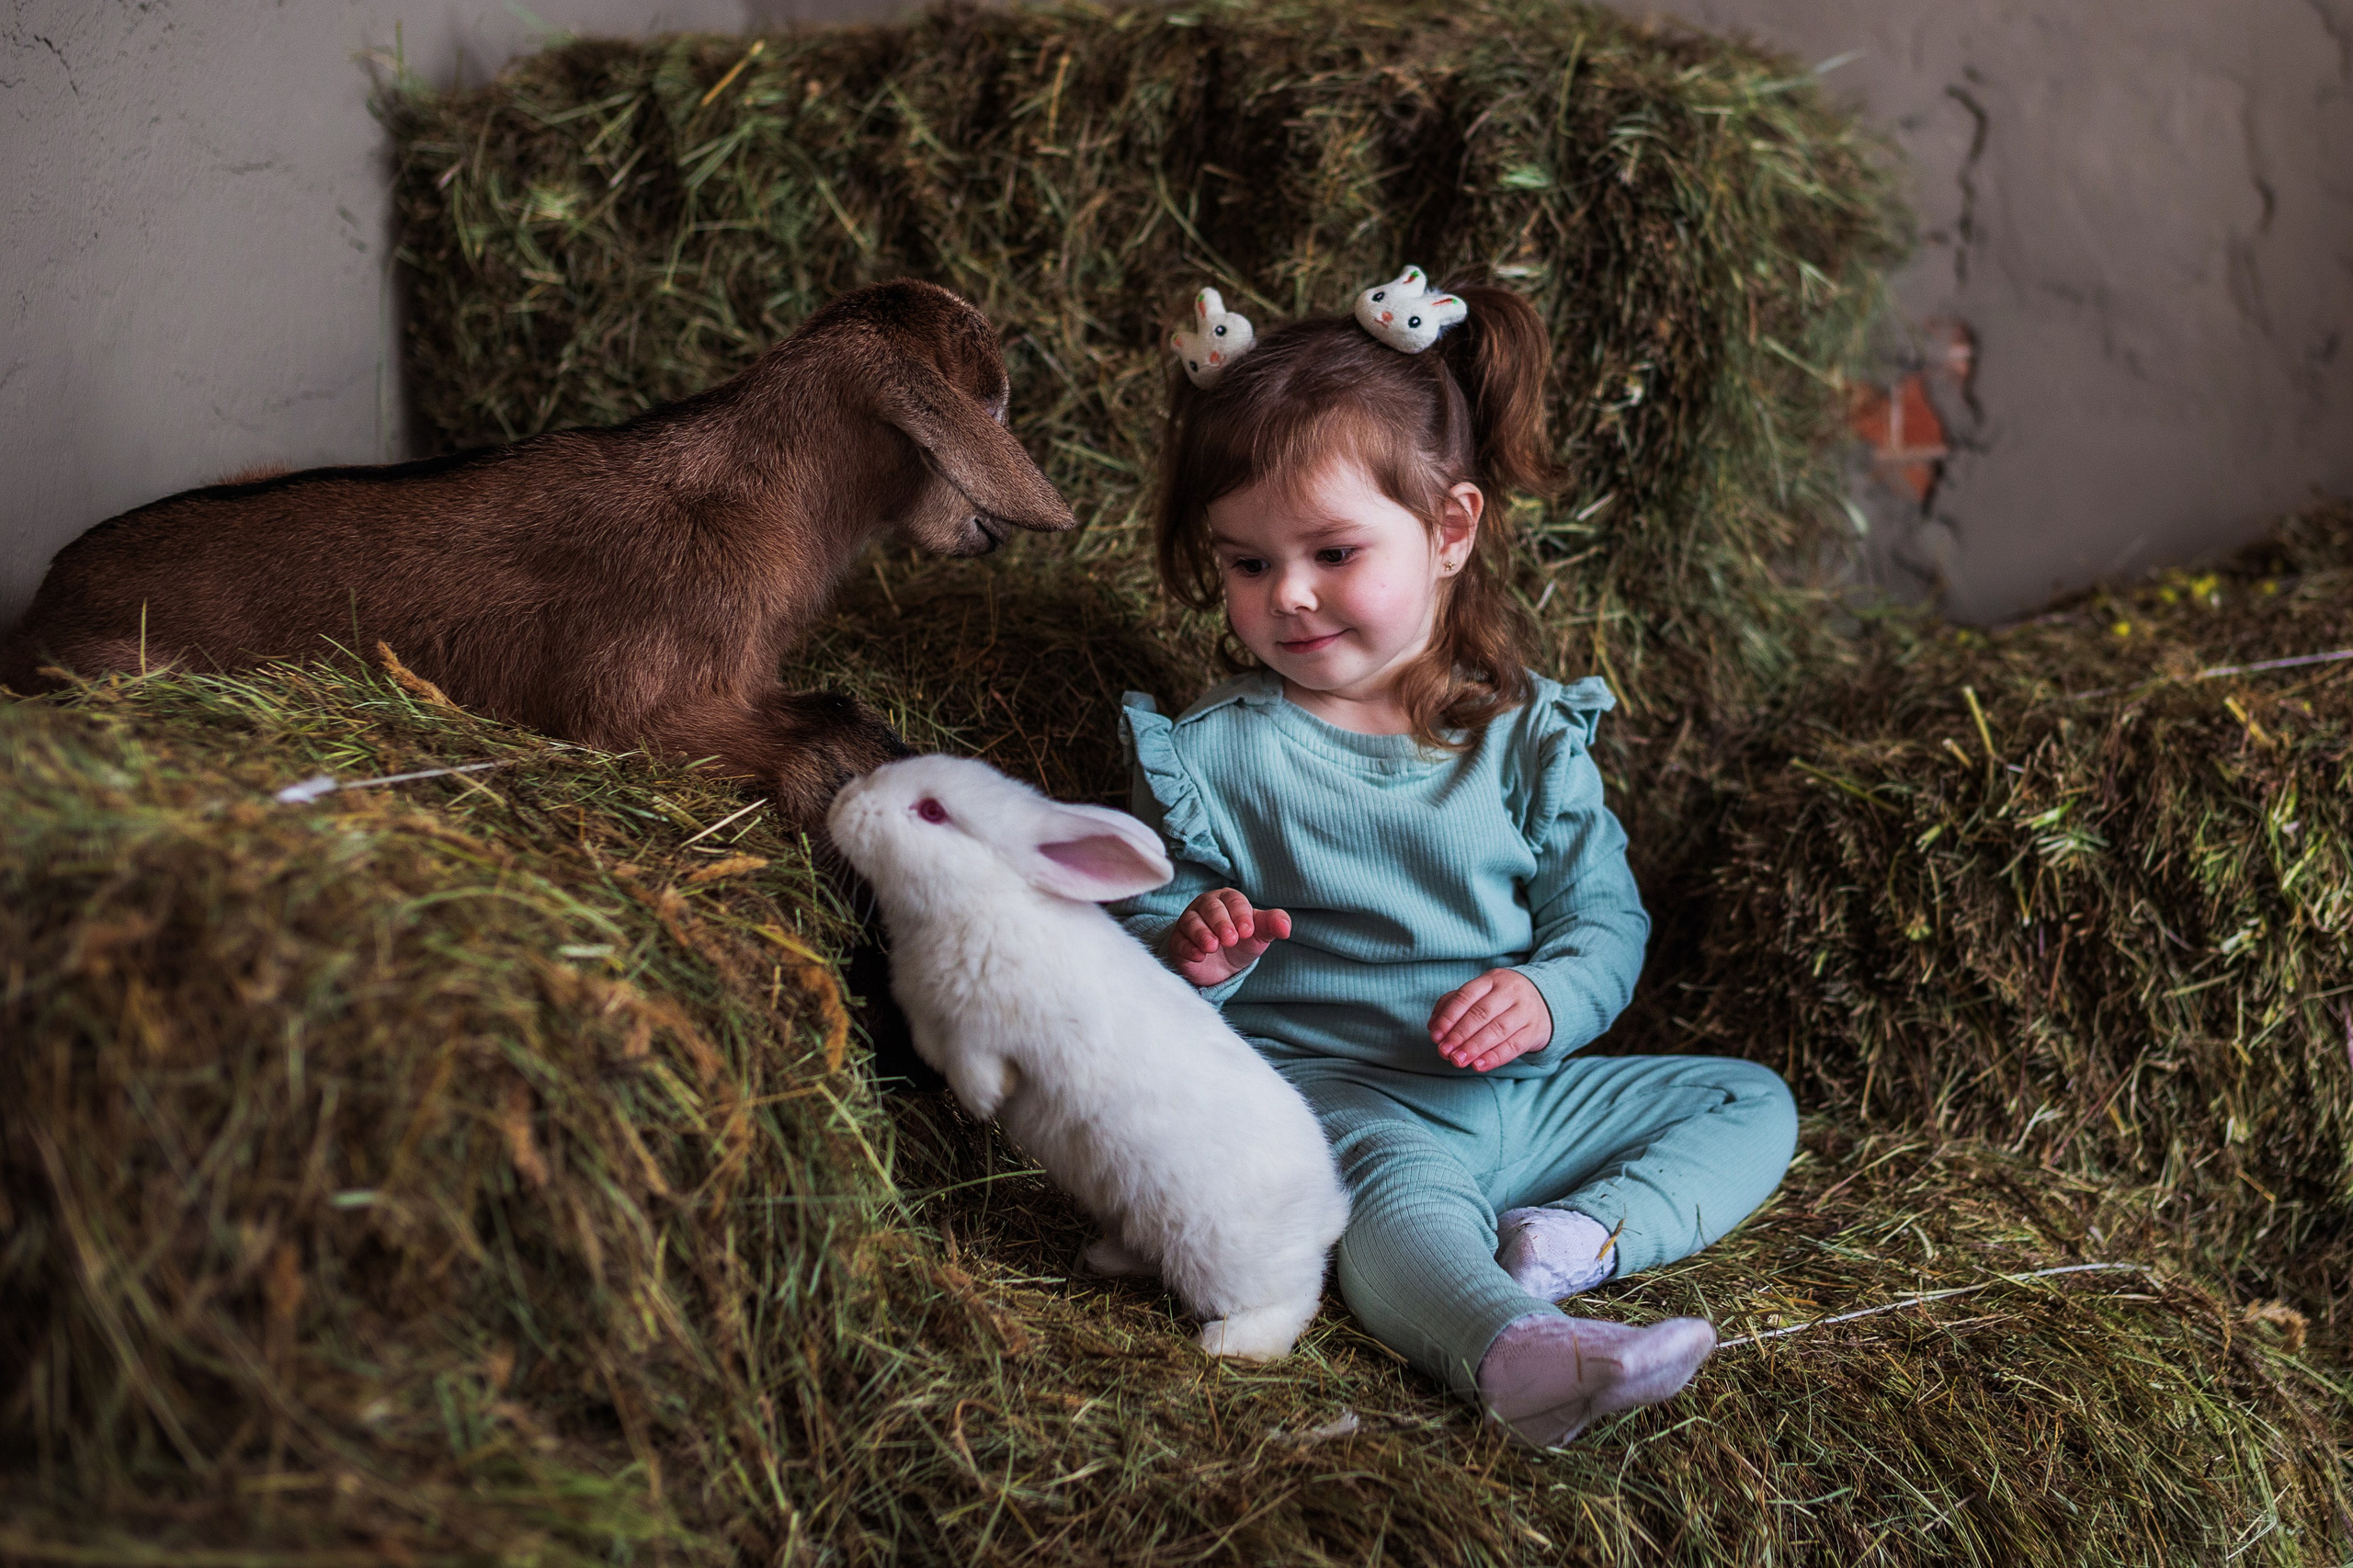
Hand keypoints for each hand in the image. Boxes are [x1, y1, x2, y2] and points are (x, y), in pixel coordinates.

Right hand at [1165, 888, 1291, 987]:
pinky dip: (1188, 948)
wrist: (1221, 966)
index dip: (1240, 914)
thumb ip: (1273, 925)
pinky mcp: (1178, 942)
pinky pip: (1180, 941)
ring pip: (1191, 922)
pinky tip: (1199, 956)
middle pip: (1210, 907)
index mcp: (1227, 899)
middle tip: (1231, 939)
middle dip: (1221, 922)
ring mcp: (1189, 923)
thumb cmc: (1241, 941)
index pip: (1233, 901)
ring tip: (1213, 947)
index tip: (1247, 932)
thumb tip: (1286, 928)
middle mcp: (1206, 907)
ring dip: (1202, 933)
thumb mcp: (1259, 933)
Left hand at [1429, 969, 1552, 1072]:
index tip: (1435, 1036)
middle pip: (1481, 1013)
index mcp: (1492, 979)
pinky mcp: (1535, 1030)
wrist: (1544, 1003)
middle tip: (1444, 1052)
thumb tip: (1433, 1027)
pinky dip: (1494, 1057)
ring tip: (1458, 1060)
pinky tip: (1478, 1065)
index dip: (1449, 1017)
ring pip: (1498, 1029)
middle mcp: (1510, 991)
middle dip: (1459, 1034)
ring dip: (1474, 1047)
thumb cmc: (1500, 1000)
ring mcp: (1525, 1010)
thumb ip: (1452, 1006)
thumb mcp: (1479, 995)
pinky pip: (1514, 1046)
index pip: (1466, 996)